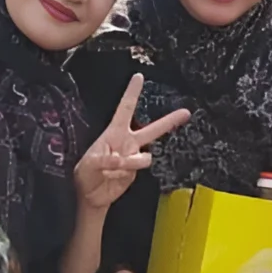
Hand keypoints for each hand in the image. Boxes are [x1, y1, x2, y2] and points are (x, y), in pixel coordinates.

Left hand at [75, 74, 190, 213]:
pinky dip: (127, 174)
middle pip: (152, 129)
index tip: (138, 76)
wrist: (90, 196)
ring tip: (116, 168)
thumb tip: (123, 159)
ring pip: (146, 156)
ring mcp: (133, 157)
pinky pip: (139, 170)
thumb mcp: (89, 165)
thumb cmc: (85, 174)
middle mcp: (127, 142)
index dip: (132, 92)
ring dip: (133, 162)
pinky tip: (114, 178)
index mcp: (113, 133)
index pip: (125, 109)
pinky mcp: (136, 172)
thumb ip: (106, 161)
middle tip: (186, 112)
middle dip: (170, 121)